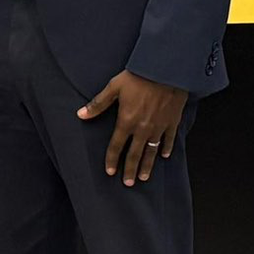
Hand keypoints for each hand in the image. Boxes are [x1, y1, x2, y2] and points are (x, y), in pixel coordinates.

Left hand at [78, 71, 187, 186]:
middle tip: (128, 183)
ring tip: (144, 177)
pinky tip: (163, 156)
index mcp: (126, 121)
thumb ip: (98, 104)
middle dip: (130, 169)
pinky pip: (168, 139)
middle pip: (134, 154)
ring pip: (151, 151)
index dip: (112, 160)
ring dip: (147, 165)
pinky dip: (165, 148)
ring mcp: (159, 127)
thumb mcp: (114, 88)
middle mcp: (142, 128)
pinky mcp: (172, 122)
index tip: (110, 172)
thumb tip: (81, 114)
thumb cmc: (138, 76)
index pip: (116, 146)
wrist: (165, 70)